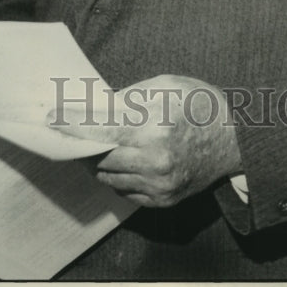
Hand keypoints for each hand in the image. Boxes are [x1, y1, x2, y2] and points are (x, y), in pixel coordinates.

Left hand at [47, 74, 241, 207]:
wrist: (236, 139)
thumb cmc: (199, 104)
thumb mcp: (165, 86)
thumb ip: (127, 98)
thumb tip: (93, 108)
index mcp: (155, 127)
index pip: (100, 130)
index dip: (71, 125)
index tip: (51, 120)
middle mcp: (156, 160)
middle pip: (99, 156)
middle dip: (80, 143)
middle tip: (67, 131)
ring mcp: (159, 185)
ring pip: (108, 176)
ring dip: (95, 160)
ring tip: (92, 144)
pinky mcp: (162, 200)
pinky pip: (124, 190)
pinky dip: (114, 175)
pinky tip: (115, 159)